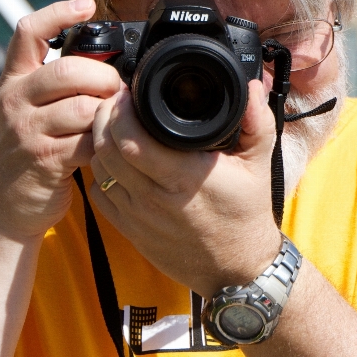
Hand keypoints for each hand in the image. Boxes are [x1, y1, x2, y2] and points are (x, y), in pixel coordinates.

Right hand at [0, 0, 123, 241]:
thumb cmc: (27, 156)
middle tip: (116, 92)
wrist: (4, 210)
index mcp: (12, 83)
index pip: (27, 32)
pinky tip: (105, 147)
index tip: (87, 5)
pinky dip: (106, 143)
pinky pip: (89, 140)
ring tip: (112, 122)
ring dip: (108, 114)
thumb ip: (53, 86)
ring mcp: (27, 130)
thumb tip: (105, 60)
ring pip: (84, 106)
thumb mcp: (26, 113)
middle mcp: (14, 101)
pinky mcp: (44, 159)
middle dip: (105, 78)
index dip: (59, 12)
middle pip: (70, 69)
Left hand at [88, 79, 281, 296]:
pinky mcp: (129, 230)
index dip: (120, 111)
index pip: (131, 139)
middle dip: (103, 118)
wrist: (236, 269)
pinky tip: (113, 158)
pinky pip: (98, 194)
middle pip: (106, 149)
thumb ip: (257, 122)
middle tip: (113, 101)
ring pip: (97, 169)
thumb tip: (250, 87)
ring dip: (98, 142)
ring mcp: (137, 216)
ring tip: (112, 124)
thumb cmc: (246, 214)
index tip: (127, 92)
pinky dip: (99, 171)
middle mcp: (154, 198)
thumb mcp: (259, 164)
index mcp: (183, 177)